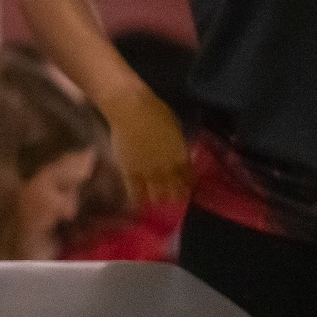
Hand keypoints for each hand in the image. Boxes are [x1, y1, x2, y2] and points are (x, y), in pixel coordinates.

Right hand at [98, 81, 189, 206]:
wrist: (131, 110)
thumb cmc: (155, 111)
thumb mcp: (175, 127)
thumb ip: (177, 143)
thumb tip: (178, 152)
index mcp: (179, 155)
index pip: (187, 176)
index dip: (187, 184)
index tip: (187, 189)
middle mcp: (166, 168)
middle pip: (173, 188)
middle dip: (175, 195)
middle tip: (173, 199)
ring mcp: (147, 171)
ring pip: (156, 193)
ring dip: (158, 199)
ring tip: (157, 202)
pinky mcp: (129, 172)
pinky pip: (134, 192)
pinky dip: (137, 200)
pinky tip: (138, 206)